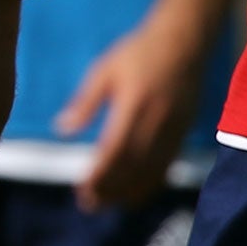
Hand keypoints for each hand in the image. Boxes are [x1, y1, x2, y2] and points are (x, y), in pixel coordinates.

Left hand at [53, 17, 200, 211]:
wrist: (184, 42)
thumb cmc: (138, 52)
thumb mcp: (105, 70)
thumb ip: (85, 102)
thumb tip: (62, 129)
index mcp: (134, 105)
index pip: (115, 150)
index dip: (99, 174)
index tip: (81, 189)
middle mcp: (156, 122)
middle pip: (132, 167)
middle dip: (110, 189)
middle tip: (88, 203)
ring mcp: (174, 130)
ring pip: (151, 172)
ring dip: (128, 192)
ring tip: (106, 203)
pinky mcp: (184, 133)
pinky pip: (167, 167)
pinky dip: (150, 184)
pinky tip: (134, 193)